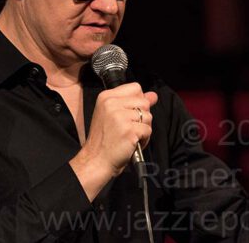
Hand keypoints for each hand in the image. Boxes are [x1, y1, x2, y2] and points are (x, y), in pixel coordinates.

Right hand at [70, 83, 157, 199]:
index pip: (135, 87)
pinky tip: (132, 143)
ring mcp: (120, 116)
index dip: (138, 101)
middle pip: (144, 102)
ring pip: (148, 116)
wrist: (95, 160)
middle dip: (142, 117)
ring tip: (130, 136)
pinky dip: (144, 139)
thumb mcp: (113, 115)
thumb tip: (153, 95)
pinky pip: (148, 130)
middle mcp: (112, 103)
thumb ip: (133, 103)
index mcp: (106, 97)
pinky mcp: (129, 130)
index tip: (131, 113)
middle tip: (129, 128)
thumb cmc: (104, 140)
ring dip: (143, 129)